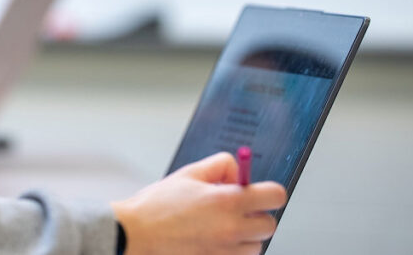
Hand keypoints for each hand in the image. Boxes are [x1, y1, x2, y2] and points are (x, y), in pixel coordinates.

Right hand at [110, 152, 286, 254]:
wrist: (137, 233)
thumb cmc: (158, 204)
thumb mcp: (189, 174)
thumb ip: (219, 166)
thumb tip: (238, 172)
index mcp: (227, 201)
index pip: (275, 196)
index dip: (269, 191)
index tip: (259, 191)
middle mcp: (231, 229)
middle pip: (270, 224)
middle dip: (257, 215)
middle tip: (237, 209)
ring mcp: (225, 251)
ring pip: (256, 245)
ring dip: (245, 235)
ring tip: (219, 225)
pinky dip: (231, 249)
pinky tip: (211, 239)